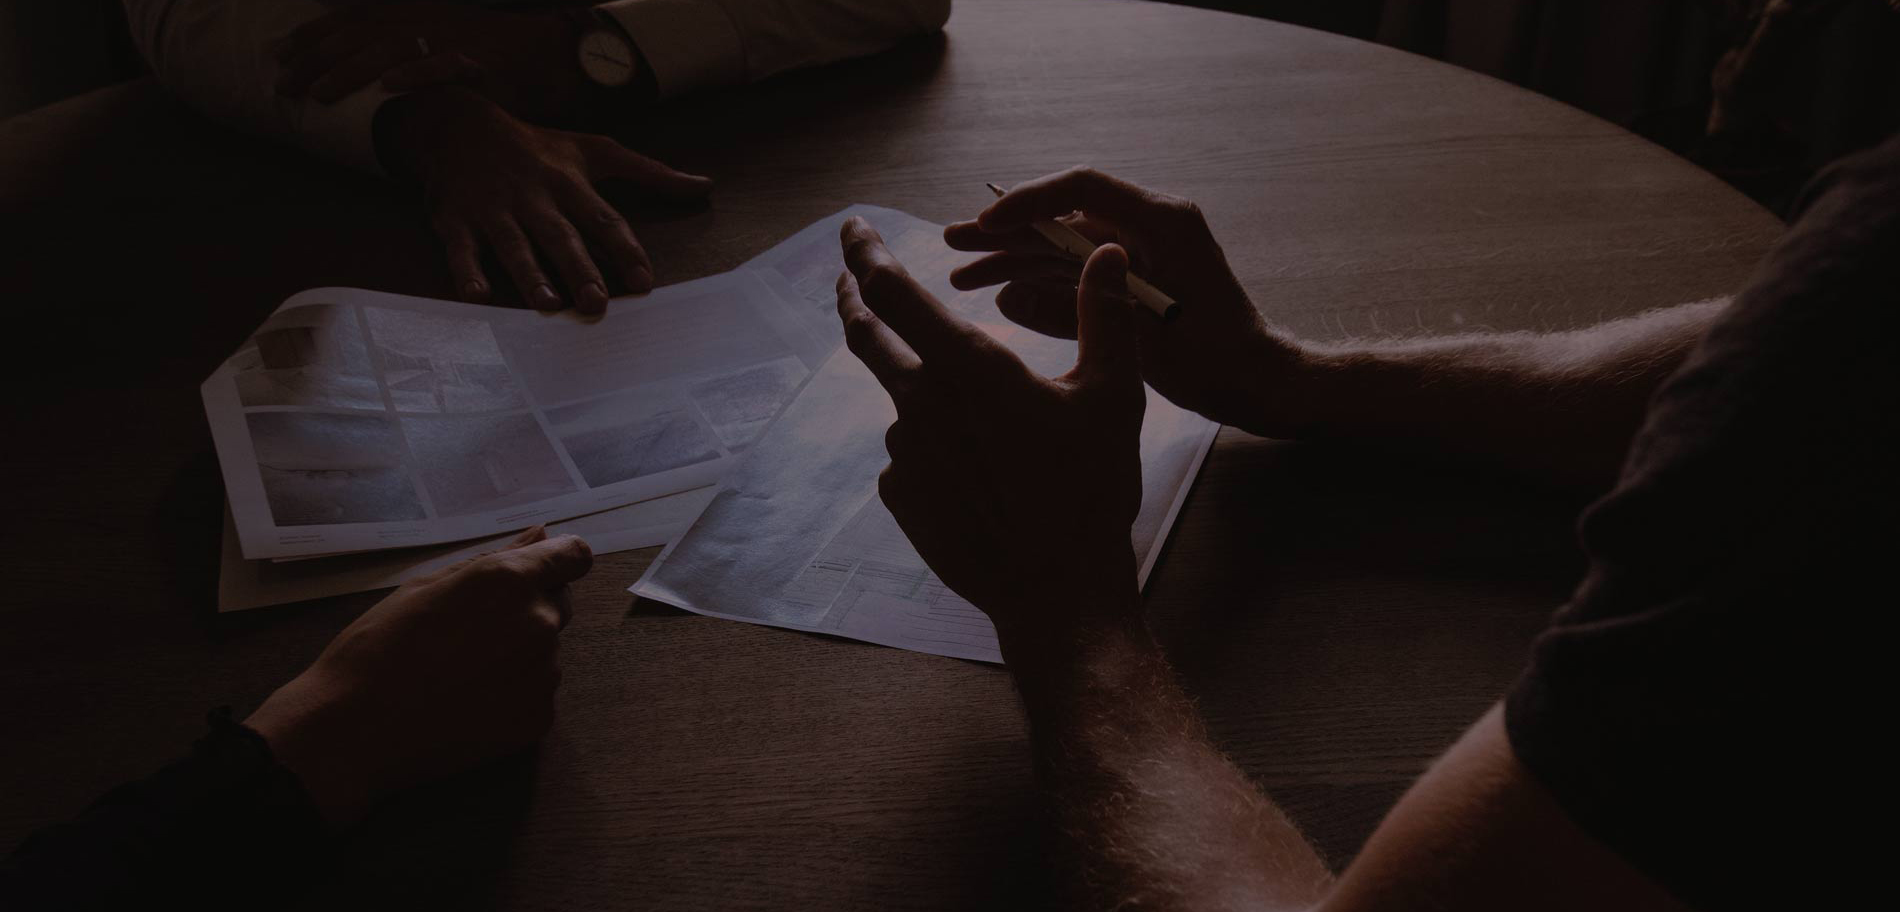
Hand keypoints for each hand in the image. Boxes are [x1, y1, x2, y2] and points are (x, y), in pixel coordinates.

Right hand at [245, 527, 592, 825]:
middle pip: (558, 604)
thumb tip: (540, 533)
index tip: (539, 572)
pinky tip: (466, 703)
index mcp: (509, 581)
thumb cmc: (378, 648)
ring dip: (518, 655)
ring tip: (458, 673)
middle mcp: (538, 622)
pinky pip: (536, 693)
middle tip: (471, 633)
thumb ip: (495, 558)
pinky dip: (512, 695)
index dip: (559, 560)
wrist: (355, 731)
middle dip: (528, 609)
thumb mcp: (427, 586)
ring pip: (544, 652)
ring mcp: (543, 674)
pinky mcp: (539, 717)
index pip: (573, 555)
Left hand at [274, 2, 585, 119]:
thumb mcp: (423, 34)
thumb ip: (386, 44)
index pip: (345, 22)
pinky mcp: (471, 60)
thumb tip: (347, 66)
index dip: (310, 36)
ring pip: (387, 51)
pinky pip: (438, 66)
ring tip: (322, 93)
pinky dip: (413, 74)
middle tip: (284, 85)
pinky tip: (389, 87)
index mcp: (401, 13)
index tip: (279, 54)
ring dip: (350, 70)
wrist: (531, 51)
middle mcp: (416, 21)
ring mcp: (442, 39)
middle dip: (315, 61)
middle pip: (355, 38)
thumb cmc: (476, 49)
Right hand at [377, 87, 710, 312]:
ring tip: (547, 304)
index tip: (644, 282)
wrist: (458, 125)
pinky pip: (460, 248)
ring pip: (514, 245)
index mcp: (569, 183)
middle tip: (597, 303)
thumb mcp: (596, 150)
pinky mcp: (455, 220)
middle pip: (561, 236)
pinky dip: (466, 271)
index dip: (625, 250)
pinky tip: (476, 295)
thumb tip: (705, 186)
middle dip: (579, 268)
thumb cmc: (538, 146)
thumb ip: (651, 173)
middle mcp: (534, 197)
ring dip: (529, 275)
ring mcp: (493, 209)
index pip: (604, 220)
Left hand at [835, 217, 1146, 646]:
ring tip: (995, 434)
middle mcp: (923, 404)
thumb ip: (1105, 315)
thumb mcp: (1112, 396)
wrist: (1058, 592)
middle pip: (868, 337)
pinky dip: (935, 448)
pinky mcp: (901, 495)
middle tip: (847, 277)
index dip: (865, 254)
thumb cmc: (1090, 492)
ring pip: (905, 401)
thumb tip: (1107, 250)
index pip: (894, 292)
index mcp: (970, 367)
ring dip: (928, 394)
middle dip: (853, 299)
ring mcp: (905, 453)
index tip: (851, 229)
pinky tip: (982, 476)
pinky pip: (910, 454)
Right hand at [946, 167, 1311, 437]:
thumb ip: (1075, 313)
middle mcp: (1148, 227)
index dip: (1028, 201)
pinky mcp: (1134, 281)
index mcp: (1162, 222)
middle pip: (1064, 218)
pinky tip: (1000, 296)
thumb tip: (1009, 296)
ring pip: (1064, 248)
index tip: (985, 224)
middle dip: (1007, 233)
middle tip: (952, 243)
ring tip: (961, 274)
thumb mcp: (1144, 338)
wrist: (1260, 384)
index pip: (1083, 188)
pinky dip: (1040, 284)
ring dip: (1015, 260)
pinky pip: (1078, 275)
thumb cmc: (1220, 360)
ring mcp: (1139, 254)